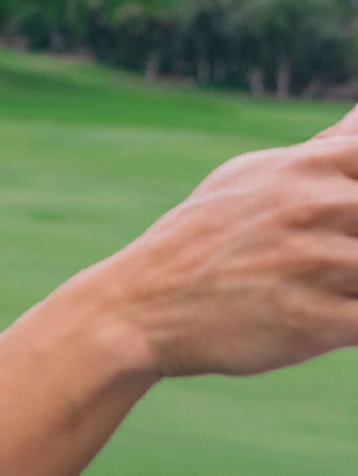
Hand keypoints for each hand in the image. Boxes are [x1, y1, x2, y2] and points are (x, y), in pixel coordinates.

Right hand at [98, 105, 357, 377]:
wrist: (140, 307)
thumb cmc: (198, 239)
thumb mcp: (250, 177)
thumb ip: (318, 151)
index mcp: (305, 168)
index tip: (347, 218)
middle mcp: (313, 206)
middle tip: (332, 257)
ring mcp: (314, 263)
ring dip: (354, 284)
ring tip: (324, 288)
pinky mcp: (312, 323)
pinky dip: (355, 324)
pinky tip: (333, 321)